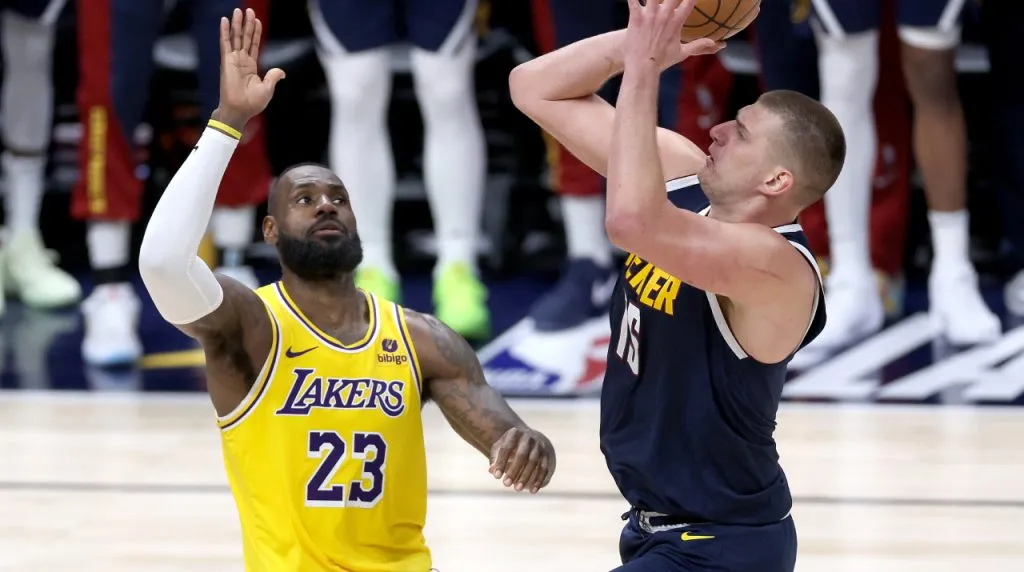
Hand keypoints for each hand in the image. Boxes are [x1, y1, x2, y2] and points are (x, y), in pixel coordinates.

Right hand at [214, 8, 284, 130]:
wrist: (239, 111)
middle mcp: (241, 61)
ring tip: (238, 11)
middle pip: (245, 38)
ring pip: (236, 38)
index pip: (254, 45)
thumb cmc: (252, 104)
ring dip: (237, 24)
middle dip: (247, 24)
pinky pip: (225, 44)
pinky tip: (225, 21)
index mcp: (251, 67)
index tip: (257, 21)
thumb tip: (282, 72)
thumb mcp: (267, 89)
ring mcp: (233, 60)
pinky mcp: (226, 62)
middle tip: (248, 10)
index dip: (256, 33)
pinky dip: (225, 32)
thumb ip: (273, 76)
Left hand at [489, 427, 555, 493]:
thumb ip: (494, 459)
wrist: (531, 439)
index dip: (501, 462)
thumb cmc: (510, 447)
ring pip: (534, 462)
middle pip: (522, 455)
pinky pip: (544, 468)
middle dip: (514, 470)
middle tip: (506, 484)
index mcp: (514, 433)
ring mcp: (539, 446)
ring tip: (517, 489)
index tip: (496, 477)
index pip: (507, 448)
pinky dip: (538, 480)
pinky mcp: (547, 455)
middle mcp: (528, 438)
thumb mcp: (500, 448)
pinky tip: (532, 491)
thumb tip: (492, 471)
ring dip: (525, 477)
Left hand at [624, 0, 723, 70]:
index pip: (690, 1)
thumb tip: (718, 44)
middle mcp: (664, 15)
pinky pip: (633, 1)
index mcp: (676, 21)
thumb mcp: (682, 53)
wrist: (643, 68)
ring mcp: (650, 15)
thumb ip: (699, 45)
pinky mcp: (636, 18)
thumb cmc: (662, 61)